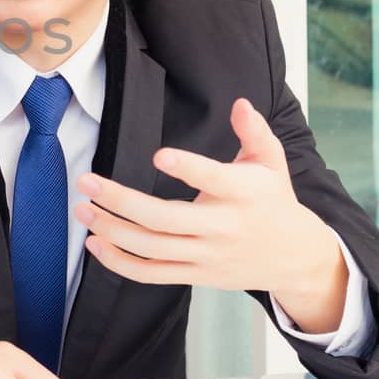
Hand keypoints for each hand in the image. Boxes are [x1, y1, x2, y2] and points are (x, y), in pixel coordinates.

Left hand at [74, 97, 347, 332]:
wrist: (295, 257)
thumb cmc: (274, 200)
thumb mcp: (272, 161)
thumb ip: (254, 131)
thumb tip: (239, 103)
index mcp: (244, 193)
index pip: (214, 180)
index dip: (188, 169)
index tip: (158, 155)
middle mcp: (224, 227)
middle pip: (166, 219)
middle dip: (122, 201)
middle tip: (87, 182)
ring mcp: (208, 255)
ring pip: (153, 248)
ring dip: (112, 230)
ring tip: (83, 209)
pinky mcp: (196, 275)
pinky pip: (153, 275)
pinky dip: (120, 263)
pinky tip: (95, 244)